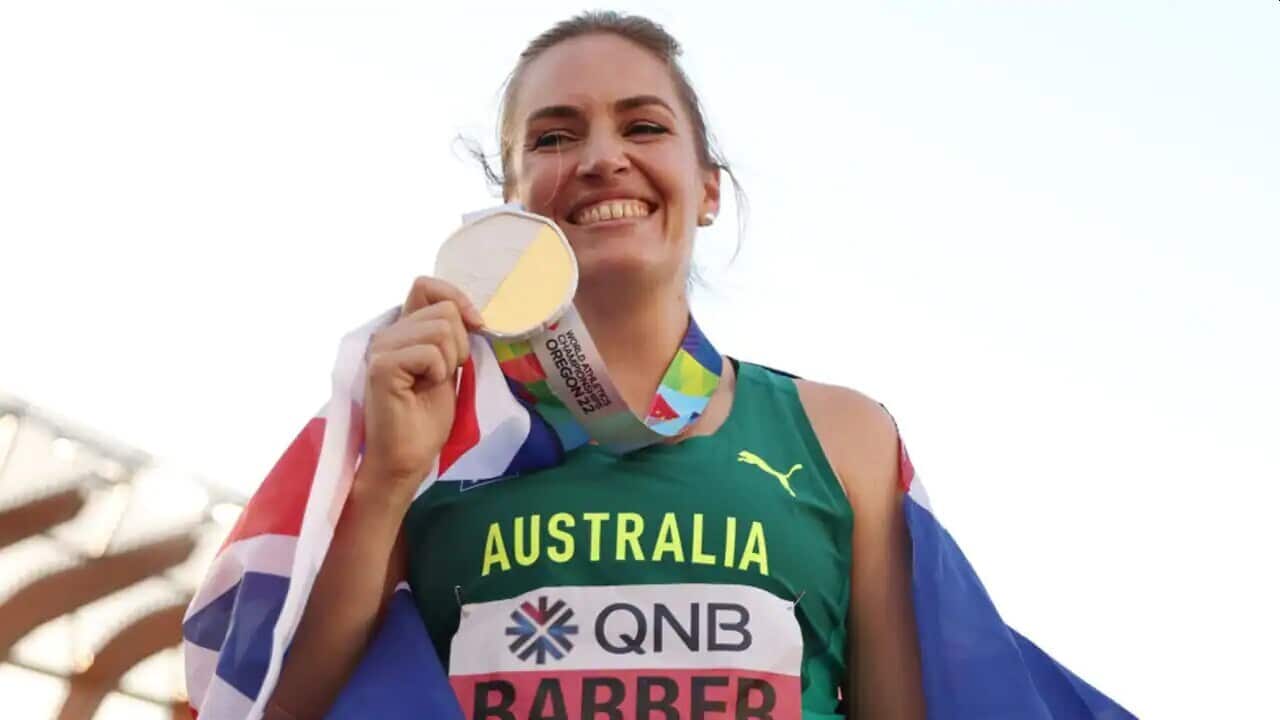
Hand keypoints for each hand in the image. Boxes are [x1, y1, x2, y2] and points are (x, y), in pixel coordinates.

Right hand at [359, 276, 483, 502]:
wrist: (408, 458)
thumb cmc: (426, 418)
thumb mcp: (447, 366)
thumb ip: (450, 336)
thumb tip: (471, 314)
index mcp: (402, 330)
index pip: (427, 286)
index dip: (457, 299)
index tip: (476, 326)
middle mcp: (387, 332)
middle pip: (444, 310)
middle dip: (459, 344)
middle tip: (442, 375)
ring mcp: (381, 348)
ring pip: (441, 329)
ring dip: (449, 361)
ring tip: (431, 383)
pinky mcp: (381, 366)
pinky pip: (429, 352)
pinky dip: (437, 373)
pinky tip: (422, 390)